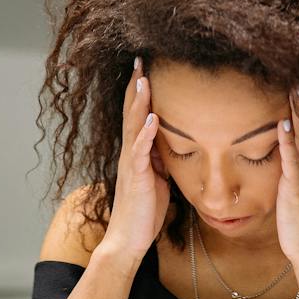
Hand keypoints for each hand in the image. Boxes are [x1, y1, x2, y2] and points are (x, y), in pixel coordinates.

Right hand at [97, 59, 169, 261]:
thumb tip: (170, 141)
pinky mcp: (137, 178)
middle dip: (136, 86)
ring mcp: (131, 164)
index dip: (140, 91)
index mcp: (137, 151)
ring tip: (143, 80)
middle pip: (131, 112)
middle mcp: (130, 152)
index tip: (145, 67)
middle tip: (140, 60)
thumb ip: (159, 157)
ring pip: (134, 126)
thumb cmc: (144, 210)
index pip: (137, 114)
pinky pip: (140, 152)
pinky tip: (153, 119)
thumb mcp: (157, 177)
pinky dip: (146, 134)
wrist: (129, 239)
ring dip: (139, 103)